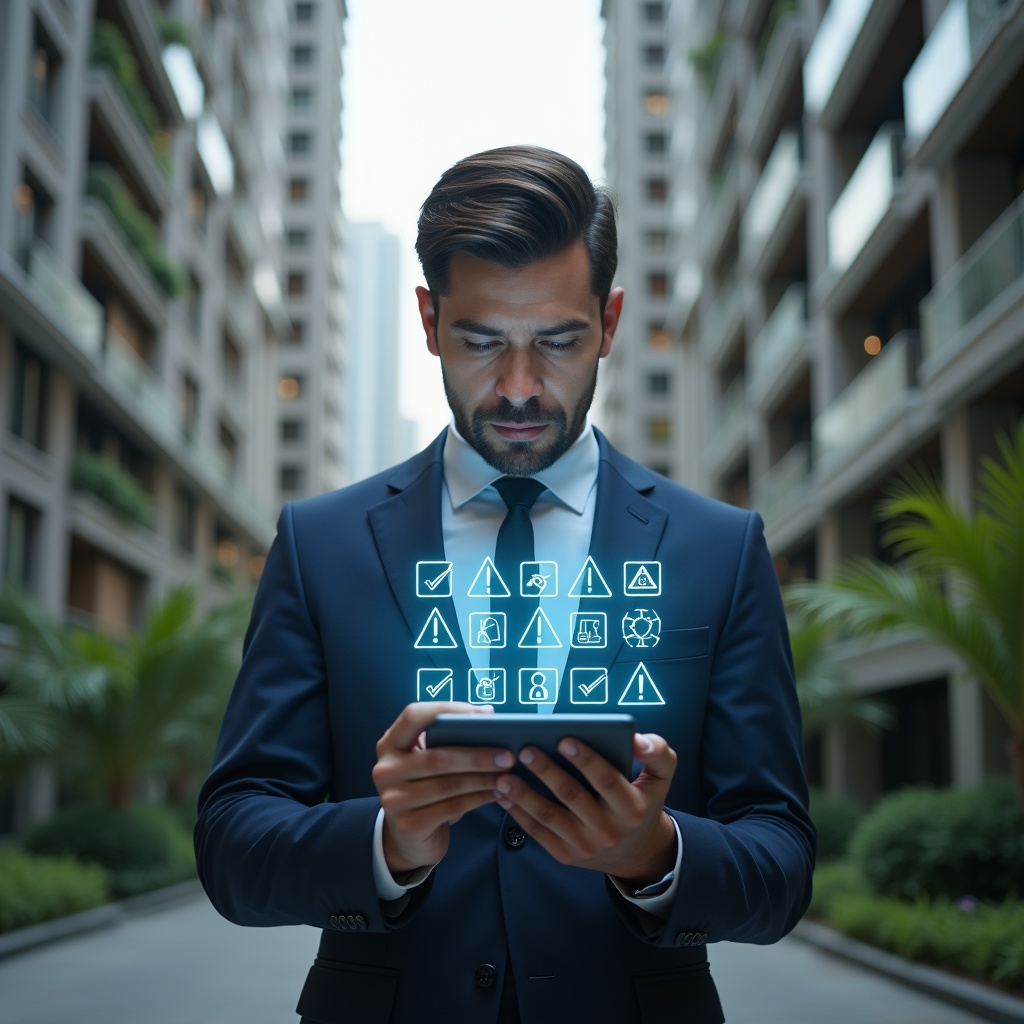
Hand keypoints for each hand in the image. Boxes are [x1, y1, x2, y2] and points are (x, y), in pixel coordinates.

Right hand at [372, 702, 513, 876]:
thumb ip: (445, 740)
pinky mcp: (408, 825)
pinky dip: (478, 799)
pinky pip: (452, 808)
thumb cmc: (424, 787)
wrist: (406, 837)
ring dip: (482, 779)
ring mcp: (394, 799)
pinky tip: (495, 793)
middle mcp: (385, 769)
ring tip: (506, 775)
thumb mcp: (426, 760)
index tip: (484, 715)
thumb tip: (486, 717)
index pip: (414, 716)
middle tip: (507, 755)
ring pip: (447, 784)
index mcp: (390, 743)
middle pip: (437, 757)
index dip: (449, 710)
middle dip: (477, 755)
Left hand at [493, 732, 676, 885]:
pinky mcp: (566, 855)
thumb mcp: (661, 776)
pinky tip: (503, 794)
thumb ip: (656, 752)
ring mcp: (585, 845)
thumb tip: (636, 739)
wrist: (637, 851)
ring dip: (523, 794)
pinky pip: (538, 833)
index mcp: (631, 807)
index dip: (586, 759)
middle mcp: (608, 830)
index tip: (565, 739)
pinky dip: (518, 813)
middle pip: (572, 796)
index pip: (606, 780)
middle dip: (546, 771)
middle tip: (525, 749)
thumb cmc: (643, 800)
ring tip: (503, 774)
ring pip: (549, 816)